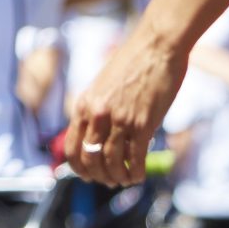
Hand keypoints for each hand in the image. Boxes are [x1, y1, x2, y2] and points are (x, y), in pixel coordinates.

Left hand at [62, 32, 185, 187]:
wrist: (155, 47)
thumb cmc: (132, 64)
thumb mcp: (103, 86)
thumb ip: (97, 109)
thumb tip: (97, 136)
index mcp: (84, 104)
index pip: (73, 147)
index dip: (79, 167)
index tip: (88, 175)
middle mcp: (97, 114)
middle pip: (91, 159)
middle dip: (99, 176)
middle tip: (109, 181)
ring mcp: (119, 120)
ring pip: (111, 162)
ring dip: (118, 176)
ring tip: (125, 179)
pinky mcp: (142, 124)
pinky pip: (134, 158)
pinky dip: (135, 172)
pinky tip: (138, 176)